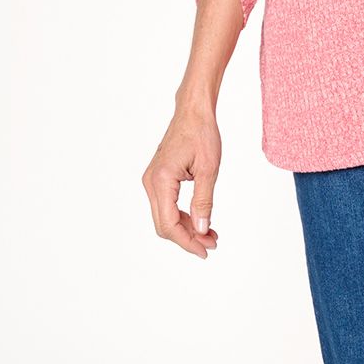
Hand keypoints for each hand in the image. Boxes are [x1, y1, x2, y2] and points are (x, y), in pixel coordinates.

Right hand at [142, 105, 223, 256]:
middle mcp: (151, 183)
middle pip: (164, 225)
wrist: (193, 112)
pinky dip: (183, 216)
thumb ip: (203, 201)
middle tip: (212, 245)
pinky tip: (201, 220)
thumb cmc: (201, 134)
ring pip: (165, 217)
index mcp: (161, 181)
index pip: (168, 224)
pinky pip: (167, 205)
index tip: (205, 251)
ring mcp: (153, 181)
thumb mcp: (208, 169)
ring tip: (211, 235)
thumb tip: (202, 229)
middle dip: (187, 238)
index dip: (187, 241)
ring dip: (186, 229)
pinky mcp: (159, 179)